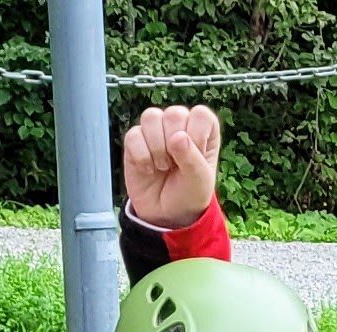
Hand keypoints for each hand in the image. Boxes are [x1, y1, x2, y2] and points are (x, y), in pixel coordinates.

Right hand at [122, 104, 220, 228]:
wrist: (166, 214)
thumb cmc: (190, 194)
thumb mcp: (200, 181)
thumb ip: (192, 158)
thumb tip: (178, 136)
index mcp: (203, 131)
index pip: (201, 114)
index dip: (197, 135)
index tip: (195, 157)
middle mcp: (179, 126)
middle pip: (174, 114)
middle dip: (175, 144)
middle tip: (176, 165)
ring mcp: (156, 130)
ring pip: (151, 117)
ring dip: (157, 147)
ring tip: (163, 166)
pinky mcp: (135, 139)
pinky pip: (134, 135)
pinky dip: (142, 156)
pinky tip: (148, 169)